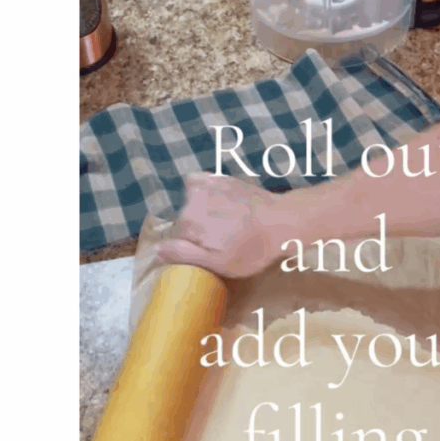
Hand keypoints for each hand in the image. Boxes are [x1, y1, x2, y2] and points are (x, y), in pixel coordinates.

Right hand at [156, 172, 284, 278]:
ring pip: (190, 205)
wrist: (282, 221)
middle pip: (184, 222)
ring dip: (202, 214)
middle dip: (198, 232)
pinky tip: (220, 204)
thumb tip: (156, 250)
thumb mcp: (219, 263)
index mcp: (188, 222)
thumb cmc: (253, 249)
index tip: (212, 253)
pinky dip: (203, 193)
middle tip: (224, 241)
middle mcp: (191, 200)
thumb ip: (184, 255)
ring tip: (227, 225)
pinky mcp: (218, 177)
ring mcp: (205, 185)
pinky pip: (198, 184)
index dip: (193, 250)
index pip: (176, 240)